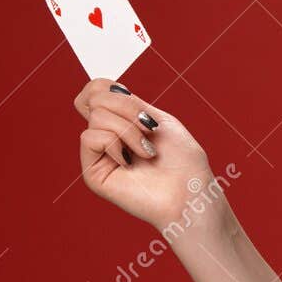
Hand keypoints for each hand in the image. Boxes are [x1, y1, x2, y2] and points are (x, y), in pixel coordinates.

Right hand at [73, 78, 220, 232]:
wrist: (190, 193)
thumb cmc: (183, 160)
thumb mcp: (158, 118)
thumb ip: (127, 102)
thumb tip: (103, 88)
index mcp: (121, 122)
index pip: (95, 90)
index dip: (110, 88)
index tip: (140, 109)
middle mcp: (106, 136)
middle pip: (94, 97)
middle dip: (129, 108)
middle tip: (150, 129)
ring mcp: (98, 155)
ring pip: (96, 117)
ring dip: (130, 130)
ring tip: (147, 152)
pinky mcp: (92, 173)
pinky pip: (90, 138)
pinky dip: (116, 144)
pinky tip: (131, 162)